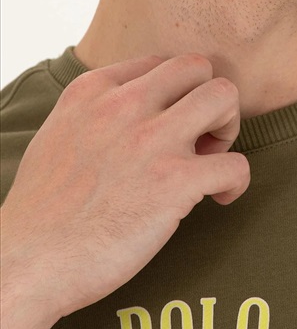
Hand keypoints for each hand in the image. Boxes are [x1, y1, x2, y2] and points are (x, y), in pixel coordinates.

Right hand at [0, 53, 249, 328]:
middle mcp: (123, 106)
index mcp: (92, 91)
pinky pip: (236, 164)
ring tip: (211, 161)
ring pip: (224, 96)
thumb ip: (95, 114)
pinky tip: (218, 198)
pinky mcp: (175, 182)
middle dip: (209, 100)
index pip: (159, 63)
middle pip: (198, 66)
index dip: (174, 95)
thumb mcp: (57, 135)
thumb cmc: (42, 213)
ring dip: (228, 128)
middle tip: (201, 140)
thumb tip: (134, 114)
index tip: (169, 128)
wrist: (27, 265)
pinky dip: (236, 182)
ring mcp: (151, 141)